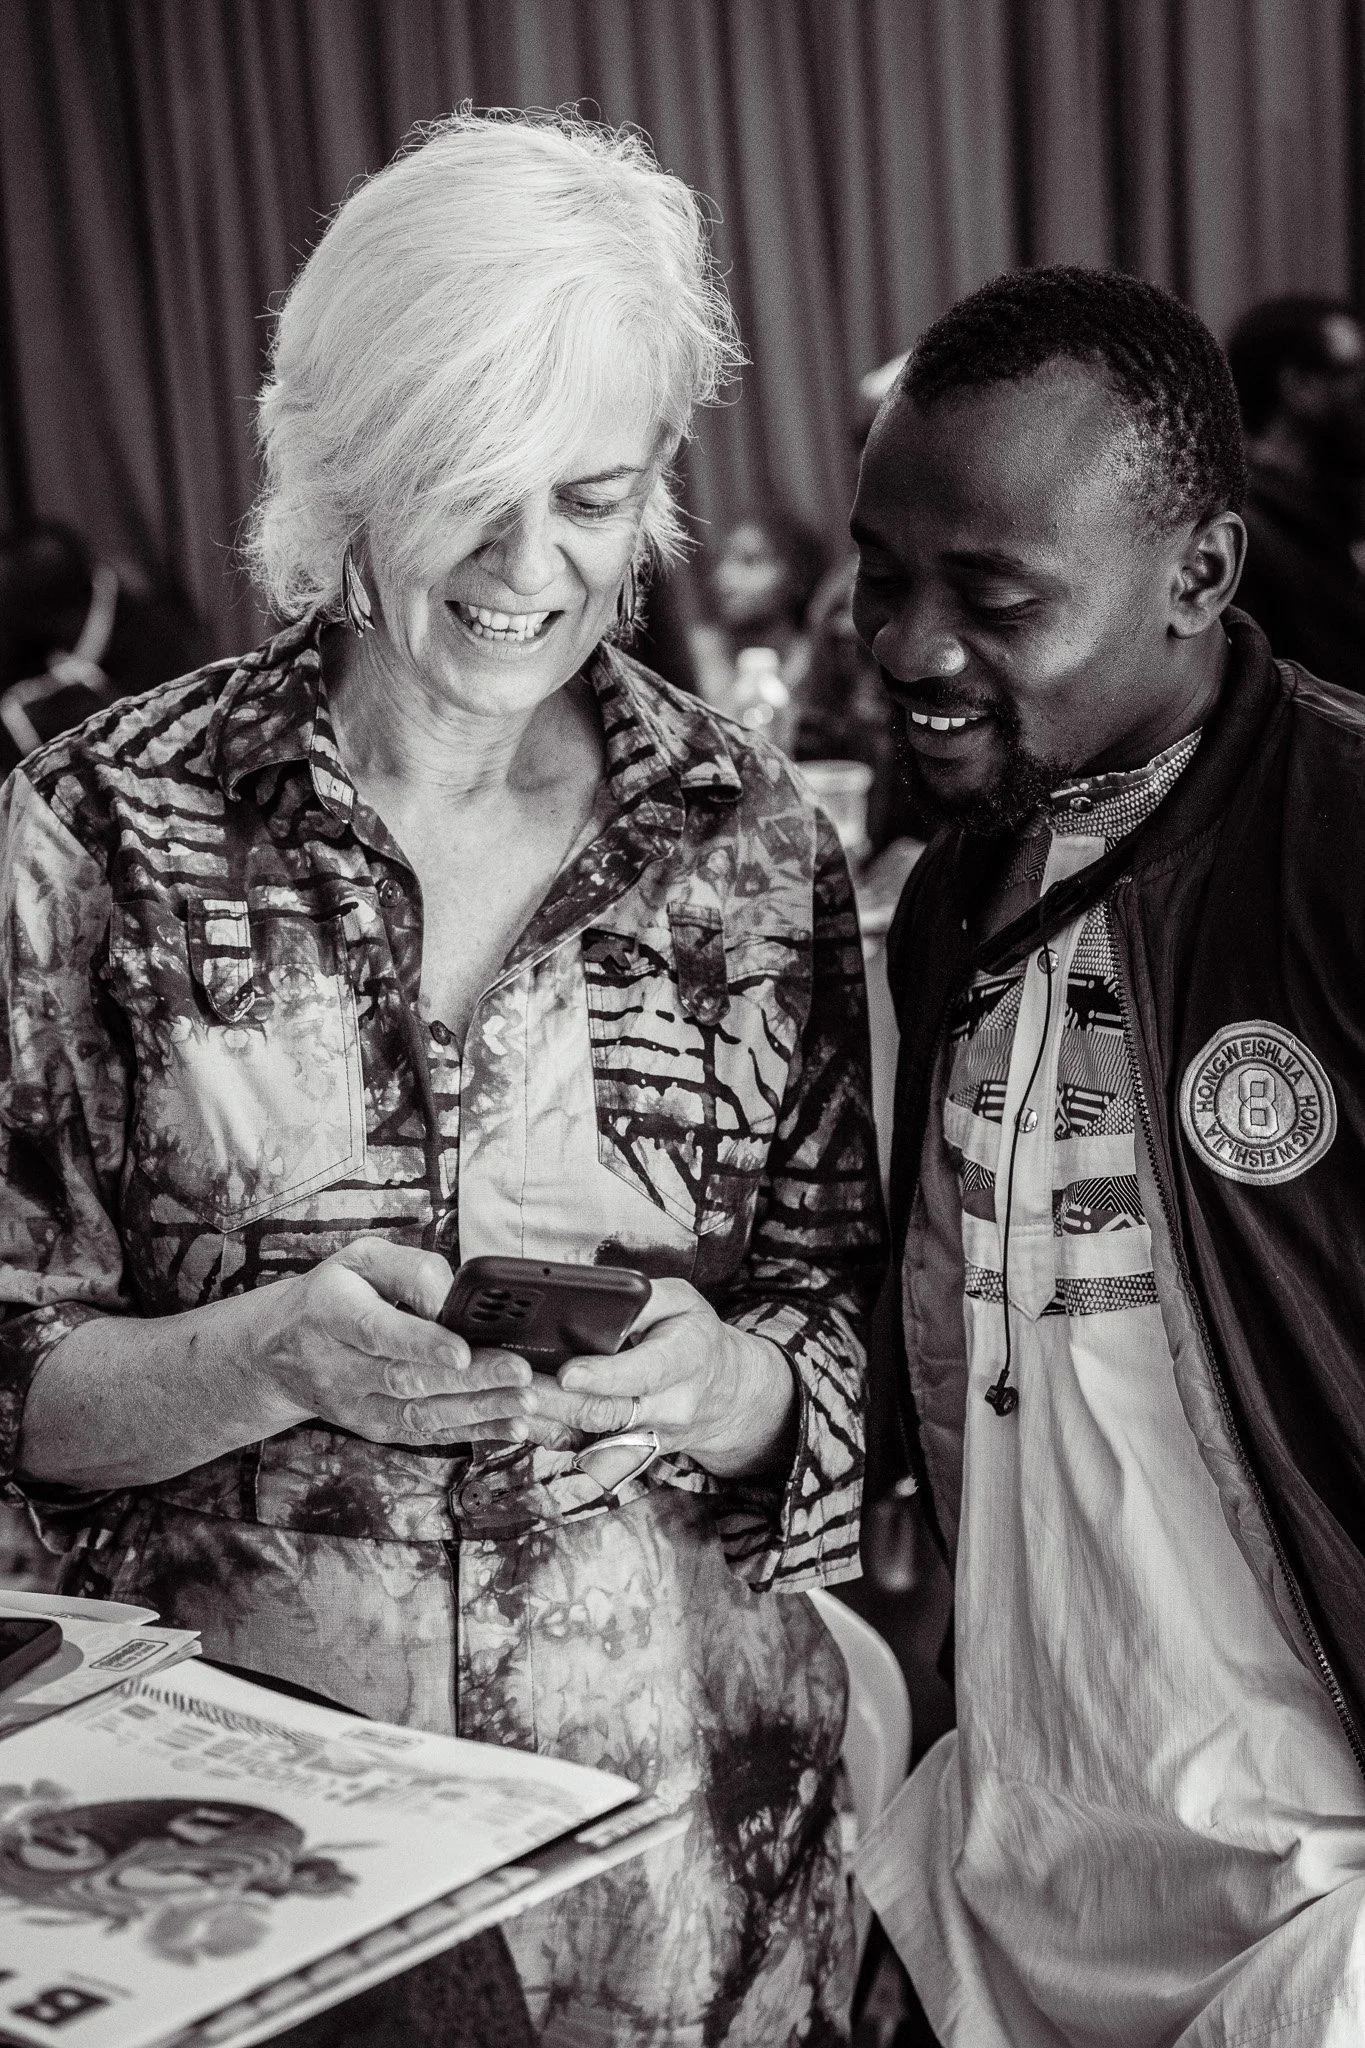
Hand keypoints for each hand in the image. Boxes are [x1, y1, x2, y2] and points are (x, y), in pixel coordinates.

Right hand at [250, 1237, 533, 1445]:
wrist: (278, 1350)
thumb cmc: (333, 1294)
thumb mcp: (361, 1260)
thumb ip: (409, 1269)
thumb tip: (453, 1295)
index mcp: (331, 1312)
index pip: (377, 1331)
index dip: (421, 1344)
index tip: (462, 1350)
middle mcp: (338, 1365)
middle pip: (406, 1379)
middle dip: (469, 1380)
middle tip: (520, 1373)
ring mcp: (354, 1404)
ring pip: (419, 1415)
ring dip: (477, 1412)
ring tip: (525, 1403)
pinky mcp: (372, 1427)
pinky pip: (423, 1434)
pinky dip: (470, 1433)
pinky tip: (509, 1426)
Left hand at [516, 1278, 797, 1479]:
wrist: (725, 1393)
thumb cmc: (693, 1336)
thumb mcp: (681, 1300)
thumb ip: (642, 1297)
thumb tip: (597, 1297)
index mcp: (687, 1358)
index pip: (645, 1373)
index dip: (604, 1376)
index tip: (567, 1372)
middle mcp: (671, 1407)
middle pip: (608, 1413)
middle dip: (558, 1401)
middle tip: (516, 1384)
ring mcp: (650, 1437)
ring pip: (591, 1438)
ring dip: (547, 1423)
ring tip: (508, 1401)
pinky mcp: (630, 1453)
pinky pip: (586, 1451)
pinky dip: (551, 1437)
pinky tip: (521, 1419)